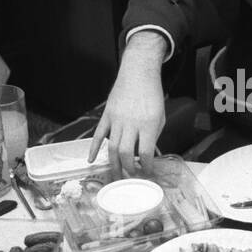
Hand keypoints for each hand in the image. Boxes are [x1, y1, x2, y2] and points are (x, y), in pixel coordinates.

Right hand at [89, 32, 167, 173]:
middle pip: (126, 153)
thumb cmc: (152, 95)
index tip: (147, 173)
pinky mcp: (107, 115)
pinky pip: (98, 135)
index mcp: (148, 124)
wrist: (138, 73)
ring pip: (112, 147)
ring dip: (114, 164)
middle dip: (128, 169)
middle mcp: (131, 123)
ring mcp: (116, 119)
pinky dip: (94, 149)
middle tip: (131, 177)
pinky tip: (91, 160)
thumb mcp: (160, 117)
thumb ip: (152, 136)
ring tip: (116, 175)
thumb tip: (146, 155)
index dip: (146, 167)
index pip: (145, 153)